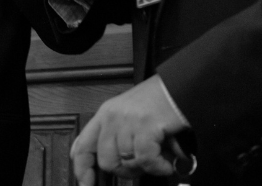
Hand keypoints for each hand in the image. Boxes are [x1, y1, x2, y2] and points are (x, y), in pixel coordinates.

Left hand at [71, 75, 188, 184]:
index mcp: (106, 113)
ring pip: (128, 162)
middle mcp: (113, 117)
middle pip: (106, 160)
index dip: (83, 168)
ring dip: (146, 168)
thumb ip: (117, 136)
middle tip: (141, 167)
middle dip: (125, 171)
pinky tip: (166, 163)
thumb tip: (111, 166)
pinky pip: (146, 160)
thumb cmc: (159, 100)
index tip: (86, 183)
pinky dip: (158, 167)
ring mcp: (128, 121)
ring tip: (158, 158)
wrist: (179, 86)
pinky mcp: (145, 126)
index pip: (83, 145)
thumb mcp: (129, 115)